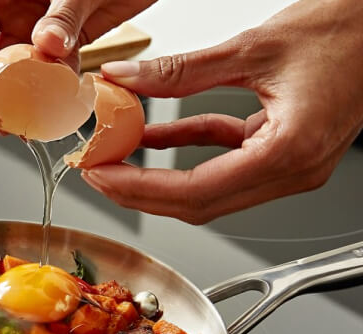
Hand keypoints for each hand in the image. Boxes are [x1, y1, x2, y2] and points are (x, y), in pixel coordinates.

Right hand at [0, 0, 156, 121]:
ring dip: (15, 100)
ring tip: (26, 125)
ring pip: (8, 70)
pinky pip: (42, 72)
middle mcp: (6, 7)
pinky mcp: (55, 41)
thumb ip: (63, 14)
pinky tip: (54, 111)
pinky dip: (47, 93)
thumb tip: (46, 45)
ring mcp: (30, 25)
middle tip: (3, 122)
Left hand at [84, 0, 362, 223]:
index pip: (197, 193)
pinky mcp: (284, 149)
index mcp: (290, 153)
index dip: (140, 190)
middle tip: (98, 171)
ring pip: (209, 189)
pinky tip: (154, 137)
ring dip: (160, 175)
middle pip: (199, 204)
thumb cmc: (349, 28)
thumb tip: (126, 80)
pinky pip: (225, 160)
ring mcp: (290, 166)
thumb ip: (182, 70)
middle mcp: (293, 171)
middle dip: (140, 192)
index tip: (101, 176)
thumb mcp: (254, 46)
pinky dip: (188, 150)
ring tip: (116, 156)